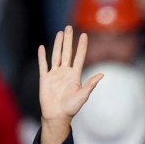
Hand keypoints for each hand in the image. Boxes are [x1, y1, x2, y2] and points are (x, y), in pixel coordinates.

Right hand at [37, 25, 103, 143]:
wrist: (57, 116)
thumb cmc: (71, 108)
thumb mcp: (83, 96)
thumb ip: (91, 84)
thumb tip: (102, 74)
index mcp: (75, 75)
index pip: (79, 57)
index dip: (81, 46)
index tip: (84, 35)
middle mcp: (65, 72)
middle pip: (67, 52)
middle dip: (68, 40)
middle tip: (68, 27)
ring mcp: (55, 75)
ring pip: (56, 55)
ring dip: (57, 44)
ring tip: (59, 33)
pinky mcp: (45, 79)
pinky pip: (43, 65)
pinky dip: (42, 56)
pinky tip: (42, 47)